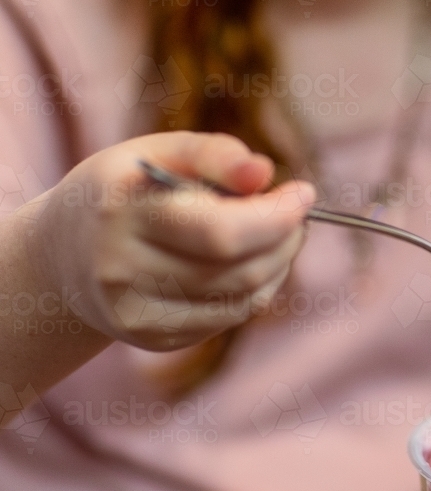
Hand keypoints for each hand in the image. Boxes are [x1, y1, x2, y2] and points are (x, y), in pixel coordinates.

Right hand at [30, 131, 314, 349]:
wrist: (66, 253)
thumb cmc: (128, 190)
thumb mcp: (160, 152)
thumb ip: (214, 154)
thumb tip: (264, 172)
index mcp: (121, 209)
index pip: (220, 231)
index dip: (276, 217)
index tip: (303, 192)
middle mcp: (120, 267)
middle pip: (238, 269)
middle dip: (285, 238)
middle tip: (297, 213)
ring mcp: (134, 311)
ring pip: (242, 297)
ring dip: (279, 263)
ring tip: (279, 233)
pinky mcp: (152, 338)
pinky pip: (229, 317)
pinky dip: (259, 288)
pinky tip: (255, 262)